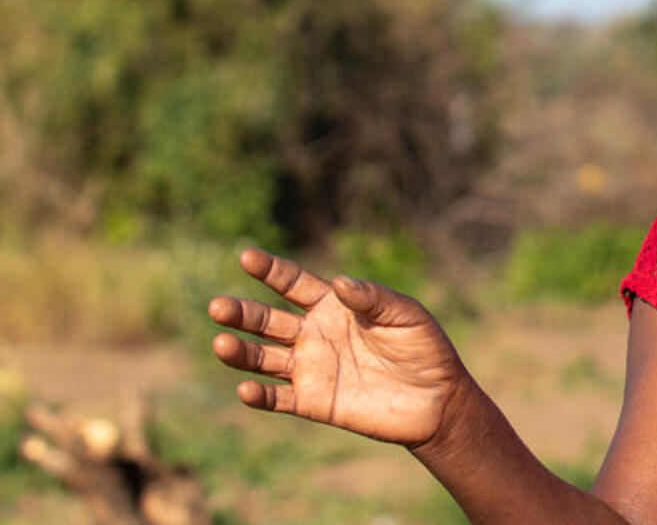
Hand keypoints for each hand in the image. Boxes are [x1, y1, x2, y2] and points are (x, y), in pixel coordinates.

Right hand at [207, 248, 470, 447]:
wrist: (437, 399)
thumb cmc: (424, 349)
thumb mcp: (406, 315)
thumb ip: (373, 299)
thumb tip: (338, 283)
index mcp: (333, 307)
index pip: (293, 284)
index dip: (270, 270)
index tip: (246, 257)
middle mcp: (314, 335)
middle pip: (267, 320)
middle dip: (241, 313)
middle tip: (218, 306)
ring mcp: (310, 369)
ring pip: (263, 358)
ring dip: (240, 352)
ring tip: (221, 343)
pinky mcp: (314, 402)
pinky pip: (279, 398)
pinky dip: (260, 395)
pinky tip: (246, 389)